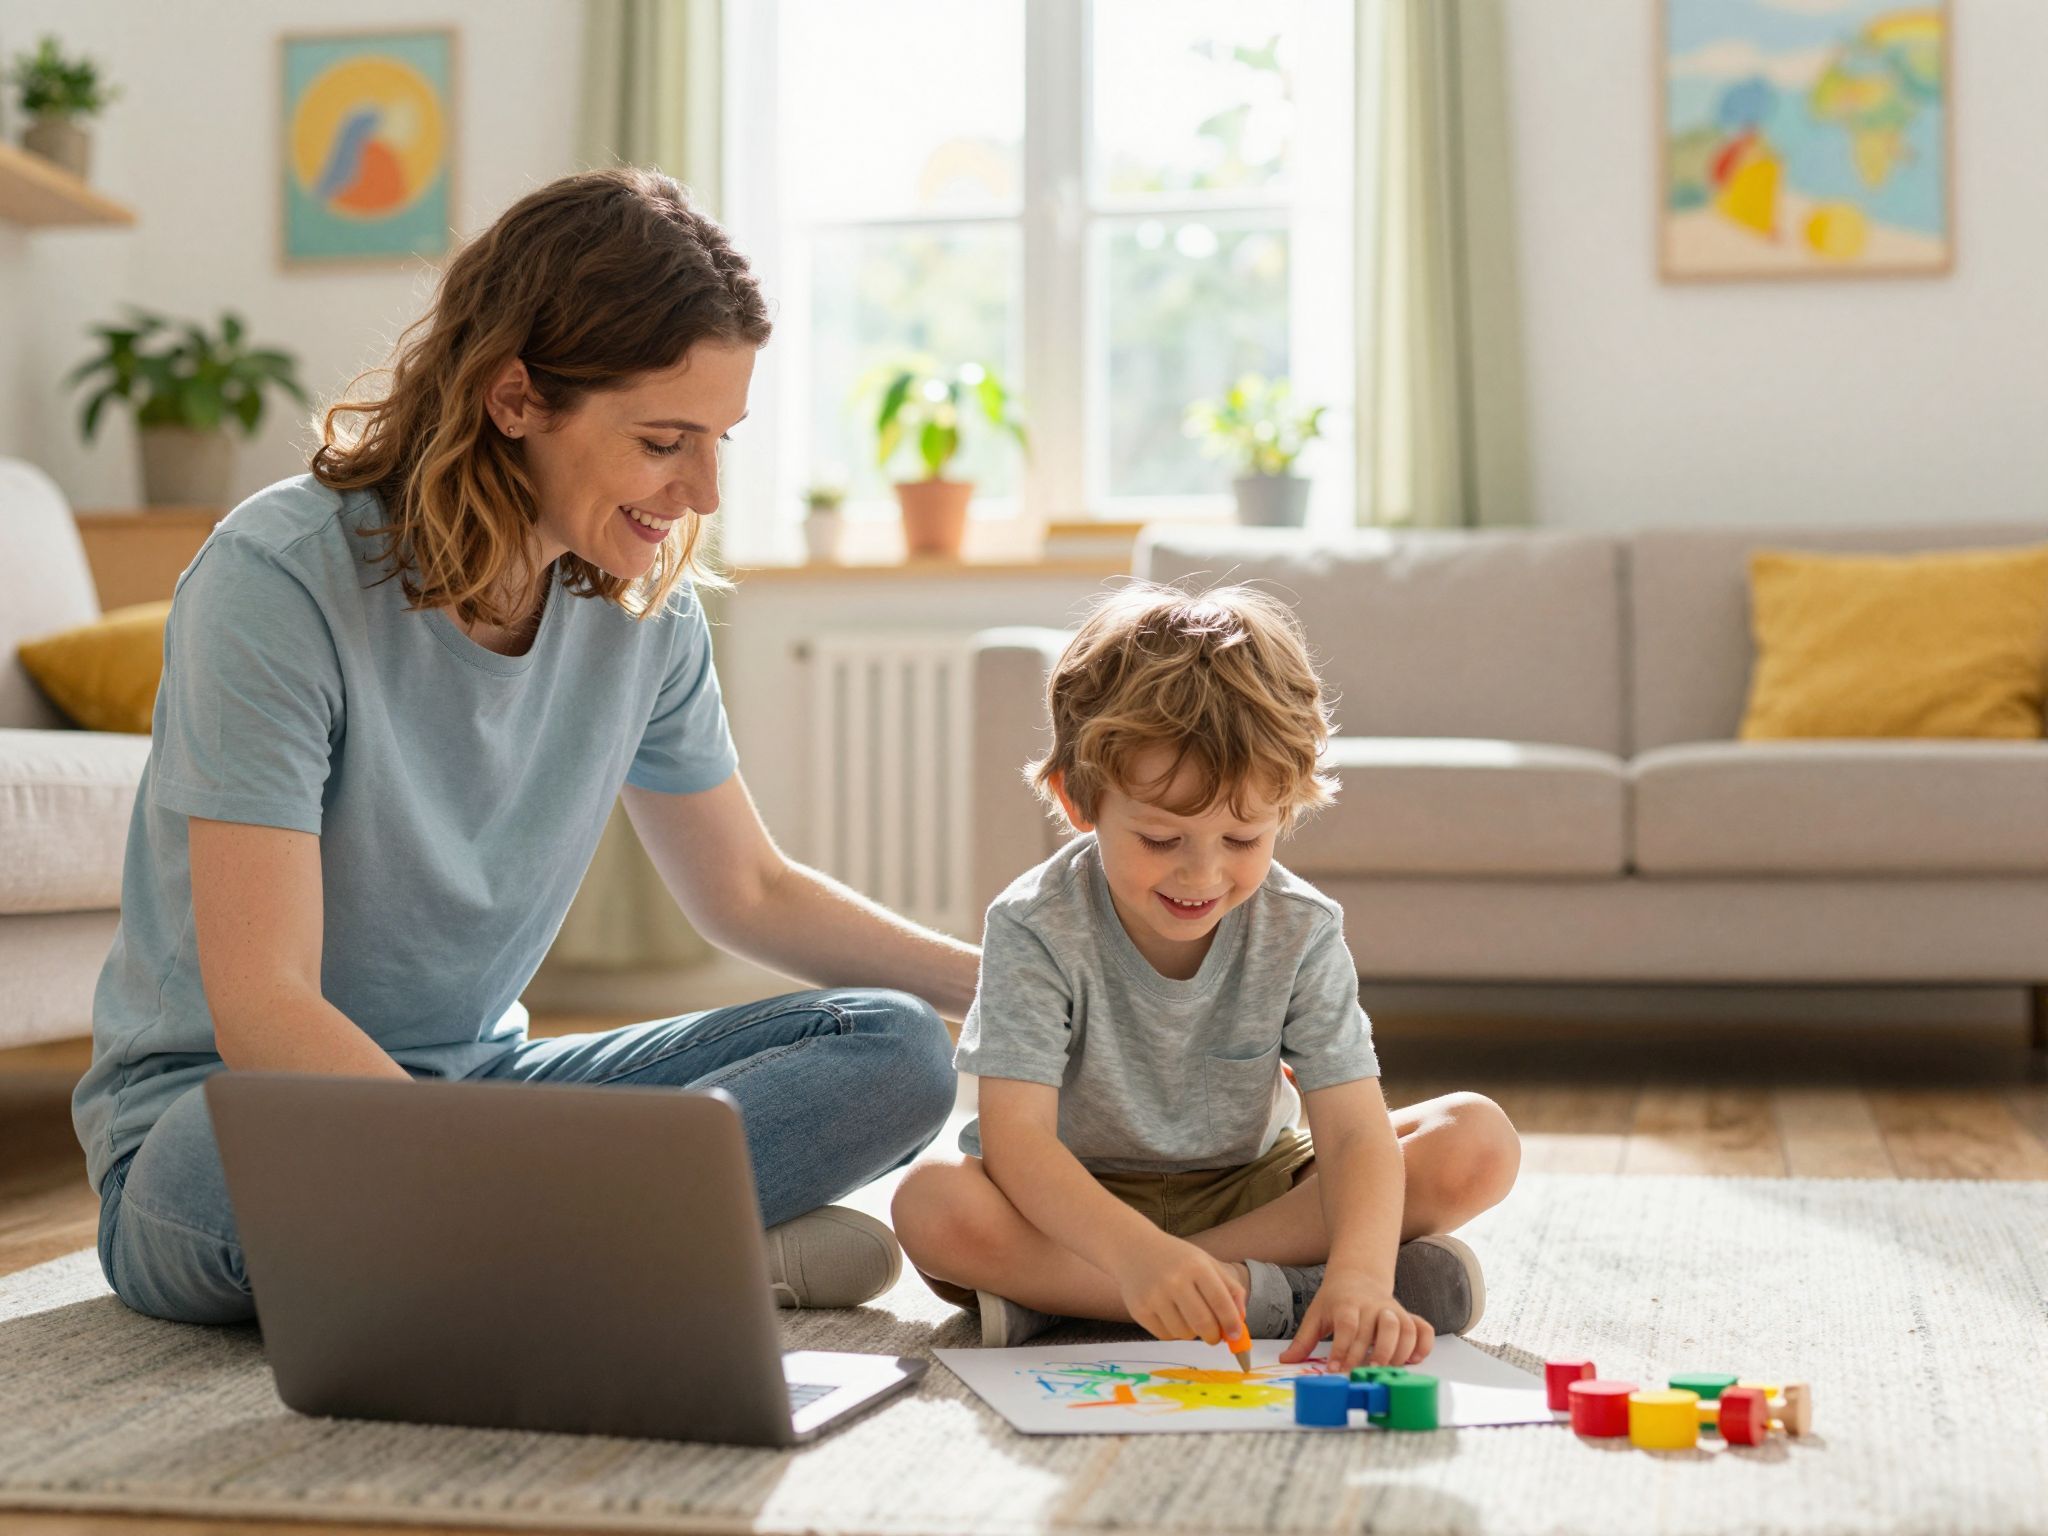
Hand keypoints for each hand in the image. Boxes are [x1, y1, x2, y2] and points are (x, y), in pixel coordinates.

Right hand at [1111, 1234, 1247, 1347]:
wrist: (1133, 1247)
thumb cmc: (1177, 1258)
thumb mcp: (1207, 1262)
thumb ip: (1230, 1288)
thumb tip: (1240, 1322)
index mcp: (1196, 1266)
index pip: (1221, 1302)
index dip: (1231, 1323)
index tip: (1236, 1336)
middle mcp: (1174, 1280)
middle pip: (1203, 1323)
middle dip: (1214, 1336)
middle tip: (1215, 1336)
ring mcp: (1154, 1296)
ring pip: (1184, 1333)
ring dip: (1192, 1333)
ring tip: (1188, 1317)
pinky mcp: (1139, 1310)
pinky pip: (1165, 1336)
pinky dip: (1174, 1333)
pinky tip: (1171, 1317)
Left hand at [1277, 1270, 1433, 1370]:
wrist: (1357, 1275)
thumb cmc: (1335, 1300)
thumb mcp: (1316, 1315)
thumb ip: (1303, 1340)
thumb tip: (1286, 1360)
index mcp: (1348, 1303)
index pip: (1347, 1325)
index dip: (1342, 1348)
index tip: (1335, 1369)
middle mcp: (1373, 1305)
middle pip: (1378, 1327)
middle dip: (1373, 1352)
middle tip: (1365, 1373)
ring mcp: (1393, 1310)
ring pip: (1404, 1328)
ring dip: (1398, 1351)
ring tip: (1386, 1370)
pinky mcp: (1407, 1316)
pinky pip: (1423, 1328)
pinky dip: (1424, 1344)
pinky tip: (1414, 1360)